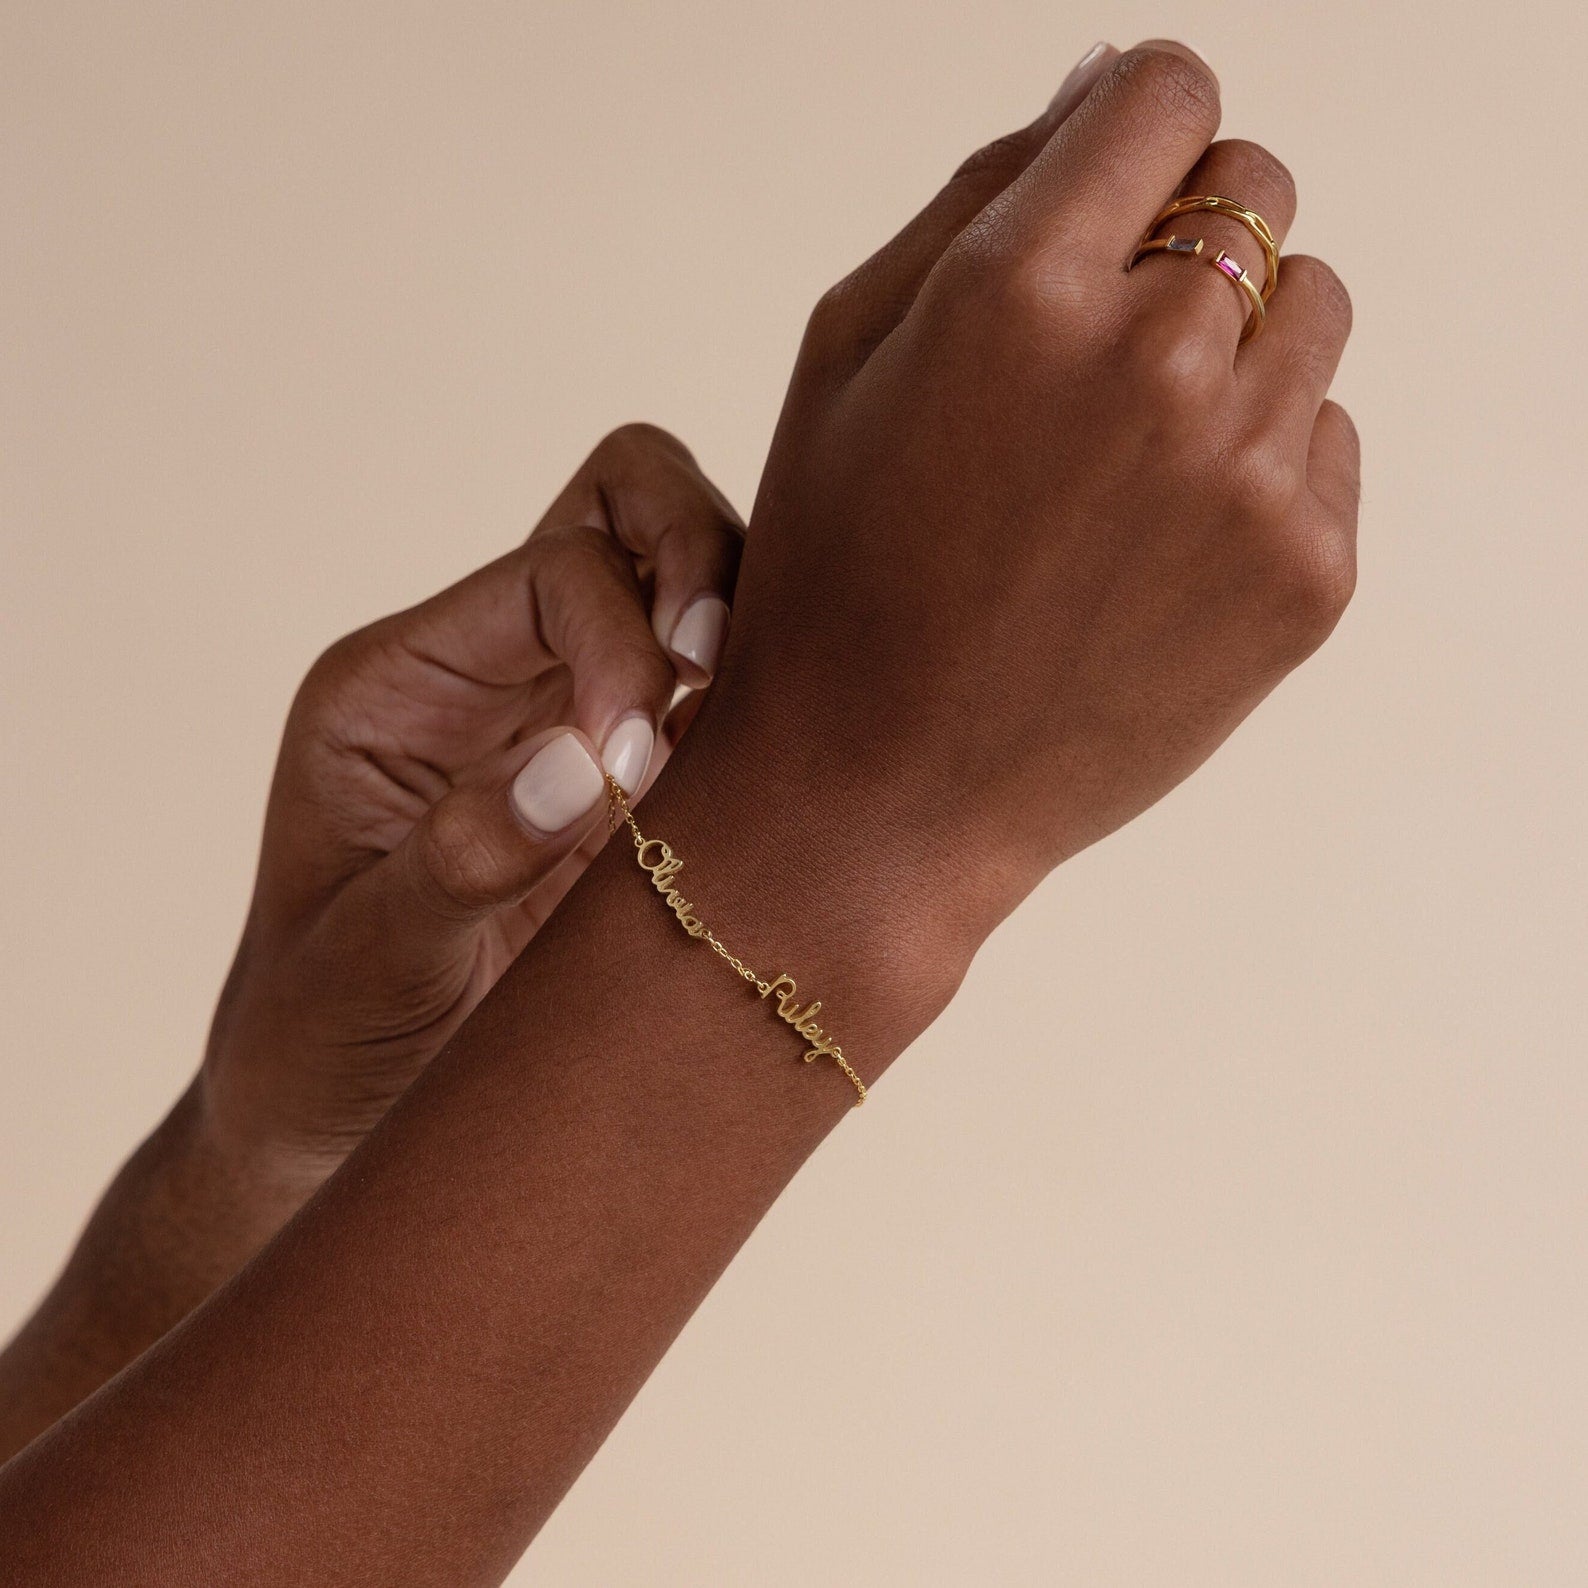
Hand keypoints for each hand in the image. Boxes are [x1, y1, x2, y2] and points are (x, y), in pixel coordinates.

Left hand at [203, 424, 742, 1173]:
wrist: (338, 1118)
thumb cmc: (319, 1040)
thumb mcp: (358, 965)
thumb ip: (456, 860)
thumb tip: (582, 770)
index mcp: (403, 686)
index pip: (548, 572)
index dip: (616, 640)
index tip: (634, 768)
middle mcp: (492, 672)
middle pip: (625, 505)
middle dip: (697, 556)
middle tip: (717, 669)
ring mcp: (572, 717)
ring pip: (693, 580)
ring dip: (746, 630)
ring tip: (764, 737)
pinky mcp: (640, 782)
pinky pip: (725, 694)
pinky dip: (768, 712)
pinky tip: (778, 790)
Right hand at [689, 40, 1356, 978]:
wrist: (881, 797)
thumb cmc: (838, 579)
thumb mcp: (842, 360)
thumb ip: (979, 195)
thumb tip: (1103, 93)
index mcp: (1019, 290)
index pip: (1166, 93)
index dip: (1135, 131)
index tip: (1113, 187)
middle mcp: (1154, 363)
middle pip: (1257, 191)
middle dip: (1185, 240)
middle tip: (1097, 355)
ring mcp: (1245, 476)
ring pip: (1311, 310)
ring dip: (1231, 350)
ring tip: (1120, 463)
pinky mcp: (1306, 574)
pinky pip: (1324, 441)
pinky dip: (1256, 467)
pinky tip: (1152, 546)